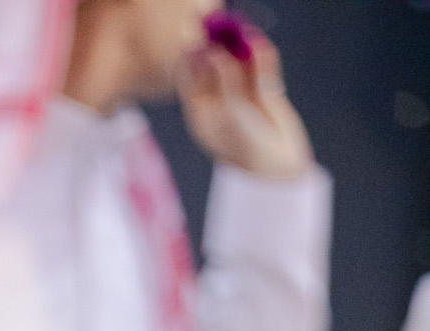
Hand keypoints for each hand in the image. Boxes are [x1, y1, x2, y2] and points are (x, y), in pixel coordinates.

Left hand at [180, 34, 313, 179]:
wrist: (276, 166)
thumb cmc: (243, 146)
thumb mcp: (227, 113)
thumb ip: (221, 79)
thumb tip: (212, 49)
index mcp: (199, 109)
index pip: (190, 75)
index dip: (193, 53)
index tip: (199, 38)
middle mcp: (218, 100)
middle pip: (216, 63)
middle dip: (221, 44)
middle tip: (224, 28)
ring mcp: (242, 95)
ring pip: (241, 62)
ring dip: (243, 47)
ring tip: (245, 33)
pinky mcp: (266, 92)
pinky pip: (262, 67)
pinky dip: (262, 56)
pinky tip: (260, 45)